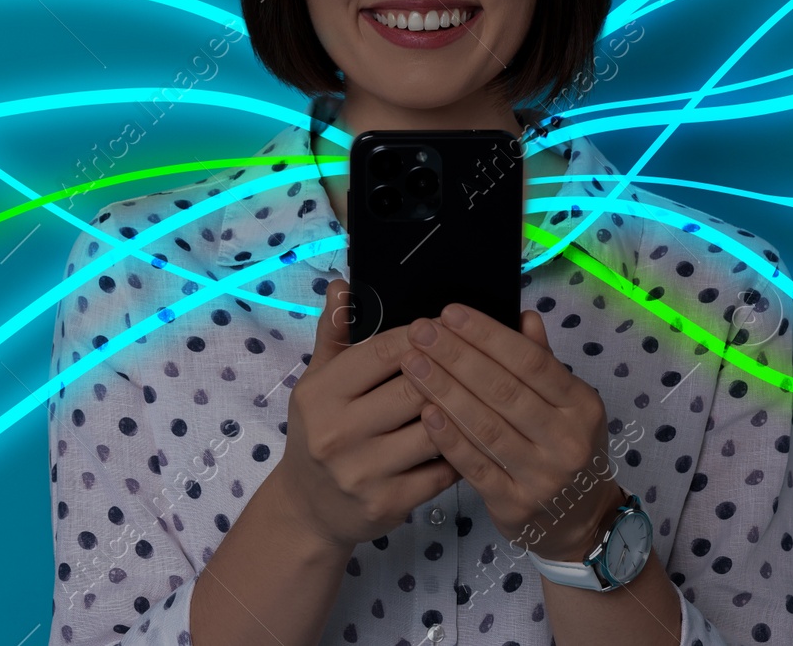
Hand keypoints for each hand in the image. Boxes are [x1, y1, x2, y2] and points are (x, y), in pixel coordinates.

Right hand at [268, 280, 461, 550]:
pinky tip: (475, 437)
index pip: (383, 352)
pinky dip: (462, 451)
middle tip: (477, 356)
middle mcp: (337, 432)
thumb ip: (334, 333)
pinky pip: (441, 470)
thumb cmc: (319, 432)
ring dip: (462, 411)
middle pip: (414, 388)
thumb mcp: (317, 382)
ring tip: (484, 394)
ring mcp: (362, 471)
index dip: (423, 335)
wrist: (308, 507)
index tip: (449, 325)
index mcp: (320, 393)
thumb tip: (342, 285)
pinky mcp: (387, 503)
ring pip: (434, 430)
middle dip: (449, 370)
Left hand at [400, 302, 624, 560]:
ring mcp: (542, 476)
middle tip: (421, 331)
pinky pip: (474, 465)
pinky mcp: (514, 504)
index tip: (450, 313)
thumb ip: (543, 361)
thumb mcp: (567, 404)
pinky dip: (448, 437)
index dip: (488, 335)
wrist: (581, 520)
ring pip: (485, 426)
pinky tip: (424, 410)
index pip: (531, 361)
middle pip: (504, 390)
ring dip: (444, 390)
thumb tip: (524, 315)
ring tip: (412, 363)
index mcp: (580, 406)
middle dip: (456, 356)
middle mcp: (566, 440)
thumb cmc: (563, 448)